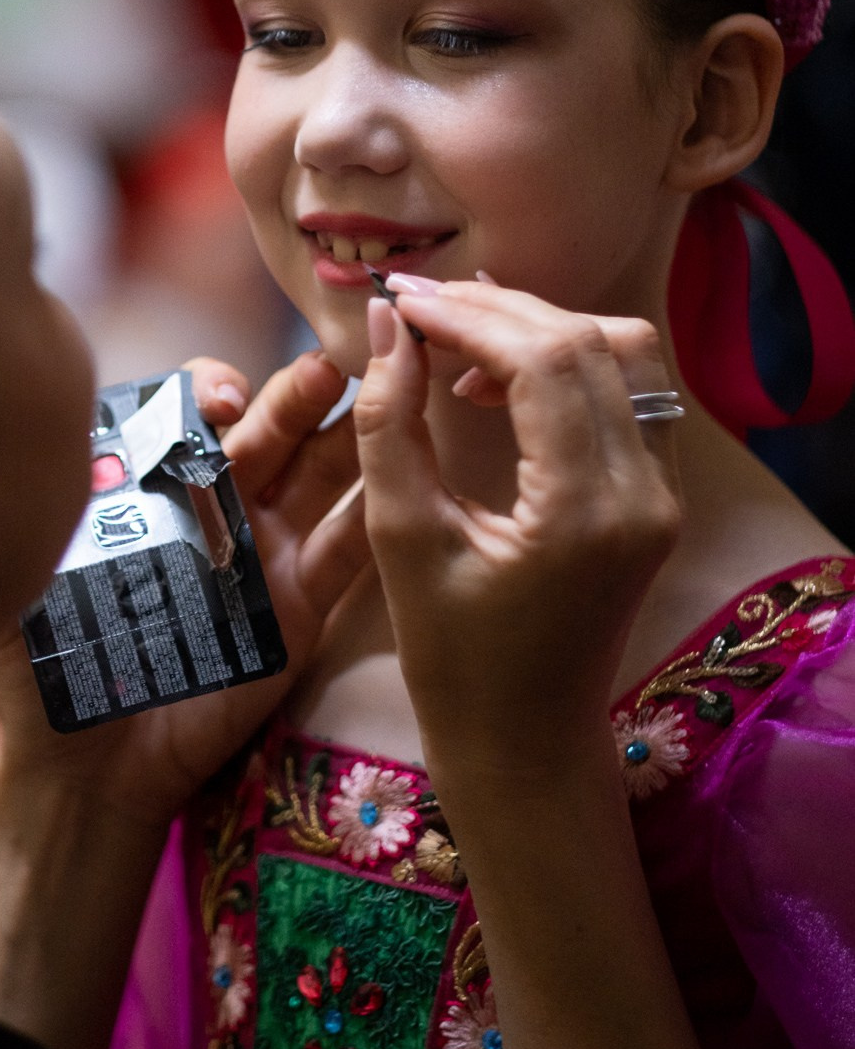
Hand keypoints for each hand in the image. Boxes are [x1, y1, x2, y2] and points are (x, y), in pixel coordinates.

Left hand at [0, 350, 368, 828]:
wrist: (90, 765)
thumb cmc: (49, 664)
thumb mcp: (32, 571)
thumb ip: (47, 507)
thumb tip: (46, 439)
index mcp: (152, 481)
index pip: (187, 408)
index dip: (208, 390)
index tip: (219, 403)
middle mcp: (215, 502)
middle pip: (267, 427)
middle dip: (296, 392)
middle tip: (325, 368)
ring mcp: (265, 549)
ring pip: (319, 473)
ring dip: (352, 434)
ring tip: (386, 398)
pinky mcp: (300, 605)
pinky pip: (350, 550)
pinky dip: (381, 512)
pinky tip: (412, 476)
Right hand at [353, 282, 680, 776]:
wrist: (527, 743)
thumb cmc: (454, 661)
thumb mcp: (402, 540)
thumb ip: (391, 424)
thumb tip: (385, 324)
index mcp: (584, 511)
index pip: (544, 359)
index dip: (468, 315)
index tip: (400, 304)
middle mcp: (644, 493)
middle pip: (591, 342)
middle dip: (500, 310)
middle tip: (418, 309)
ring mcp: (663, 494)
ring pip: (624, 355)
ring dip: (540, 329)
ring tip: (456, 342)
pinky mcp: (659, 496)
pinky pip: (630, 393)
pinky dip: (569, 363)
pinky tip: (500, 379)